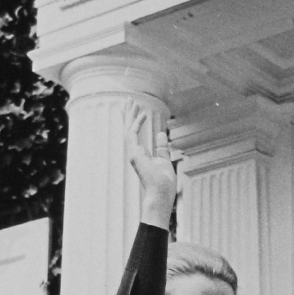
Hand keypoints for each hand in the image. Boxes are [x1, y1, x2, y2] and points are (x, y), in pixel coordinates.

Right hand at [124, 99, 175, 218]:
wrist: (161, 194)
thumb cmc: (163, 184)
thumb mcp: (164, 161)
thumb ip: (161, 149)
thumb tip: (161, 134)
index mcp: (141, 155)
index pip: (135, 135)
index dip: (136, 121)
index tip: (139, 111)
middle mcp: (135, 153)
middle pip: (130, 129)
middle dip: (130, 114)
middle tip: (130, 99)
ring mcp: (133, 154)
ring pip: (129, 129)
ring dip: (130, 114)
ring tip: (132, 100)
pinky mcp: (134, 154)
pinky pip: (133, 133)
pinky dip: (137, 123)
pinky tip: (143, 113)